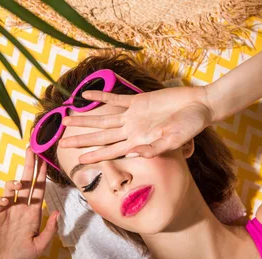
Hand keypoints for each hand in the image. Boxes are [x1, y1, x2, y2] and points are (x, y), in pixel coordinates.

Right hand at [0, 147, 59, 258]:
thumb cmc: (22, 258)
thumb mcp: (40, 245)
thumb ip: (49, 229)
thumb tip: (56, 211)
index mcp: (33, 213)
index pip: (39, 189)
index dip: (42, 175)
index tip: (45, 160)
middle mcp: (20, 208)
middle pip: (26, 182)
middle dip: (29, 165)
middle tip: (31, 149)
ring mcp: (7, 211)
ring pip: (11, 189)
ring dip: (15, 182)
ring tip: (19, 182)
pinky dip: (2, 198)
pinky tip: (6, 200)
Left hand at [58, 85, 214, 163]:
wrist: (200, 106)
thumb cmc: (190, 126)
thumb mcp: (175, 141)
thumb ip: (155, 148)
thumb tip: (136, 153)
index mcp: (139, 142)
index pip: (111, 151)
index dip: (94, 156)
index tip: (78, 160)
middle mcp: (132, 130)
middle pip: (101, 136)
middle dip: (81, 140)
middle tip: (61, 143)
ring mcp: (134, 116)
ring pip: (104, 118)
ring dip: (86, 119)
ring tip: (67, 119)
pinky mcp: (139, 101)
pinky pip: (116, 98)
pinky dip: (101, 96)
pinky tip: (86, 94)